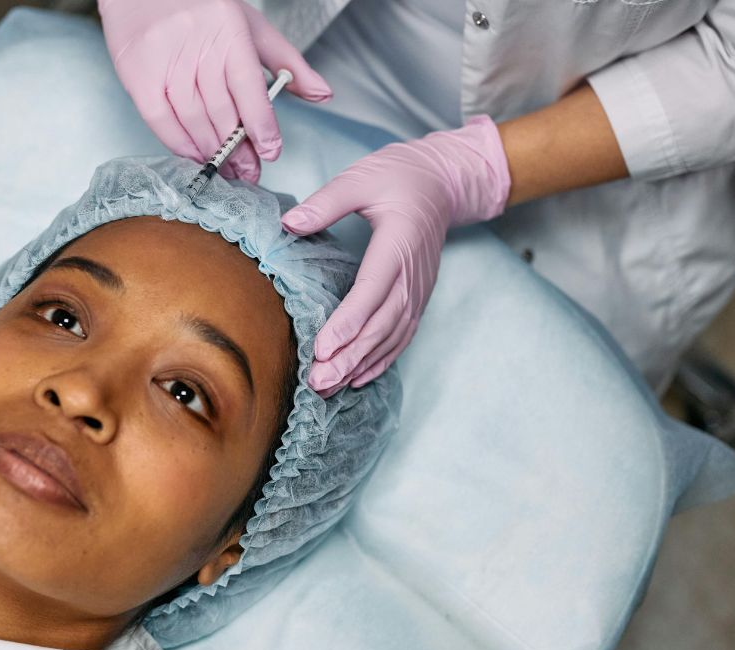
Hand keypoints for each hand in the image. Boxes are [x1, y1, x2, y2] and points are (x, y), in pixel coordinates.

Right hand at [99, 0, 331, 182]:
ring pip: (193, 119)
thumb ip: (288, 62)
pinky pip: (160, 120)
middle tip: (248, 171)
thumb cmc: (200, 7)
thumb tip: (322, 94)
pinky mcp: (137, 74)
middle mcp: (196, 45)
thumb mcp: (251, 26)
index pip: (249, 88)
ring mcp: (165, 60)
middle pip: (221, 110)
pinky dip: (178, 143)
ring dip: (210, 151)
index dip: (261, 125)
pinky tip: (193, 153)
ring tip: (224, 167)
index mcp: (229, 30)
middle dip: (237, 148)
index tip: (270, 151)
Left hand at [281, 115, 511, 394]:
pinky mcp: (417, 296)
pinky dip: (381, 360)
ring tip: (330, 387)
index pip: (371, 291)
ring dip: (361, 365)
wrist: (444, 181)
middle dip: (349, 357)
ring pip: (391, 336)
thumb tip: (290, 223)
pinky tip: (358, 378)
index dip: (347, 323)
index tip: (322, 348)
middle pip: (381, 324)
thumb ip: (327, 202)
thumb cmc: (399, 176)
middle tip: (318, 382)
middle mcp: (412, 274)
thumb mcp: (361, 178)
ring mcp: (418, 289)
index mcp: (398, 245)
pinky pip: (402, 335)